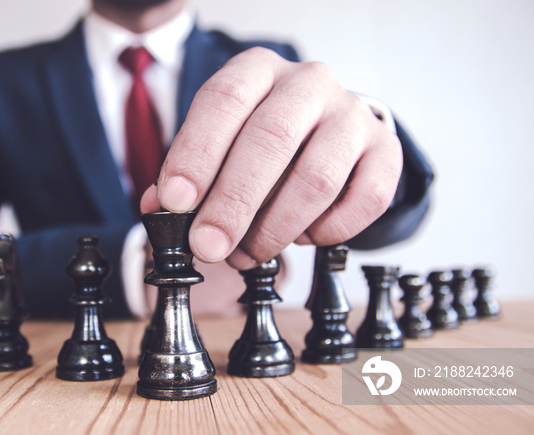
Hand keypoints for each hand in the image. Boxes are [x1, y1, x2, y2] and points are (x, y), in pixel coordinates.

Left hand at [141, 47, 401, 269]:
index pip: (223, 100)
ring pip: (317, 176)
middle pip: (270, 139)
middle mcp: (308, 83)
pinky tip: (303, 238)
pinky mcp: (386, 151)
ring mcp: (353, 115)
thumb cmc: (261, 143)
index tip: (176, 202)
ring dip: (276, 228)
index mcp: (258, 71)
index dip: (196, 153)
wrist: (330, 134)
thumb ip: (188, 174)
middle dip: (233, 202)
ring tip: (249, 253)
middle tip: (209, 246)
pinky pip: (365, 200)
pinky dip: (328, 231)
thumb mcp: (217, 145)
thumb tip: (159, 210)